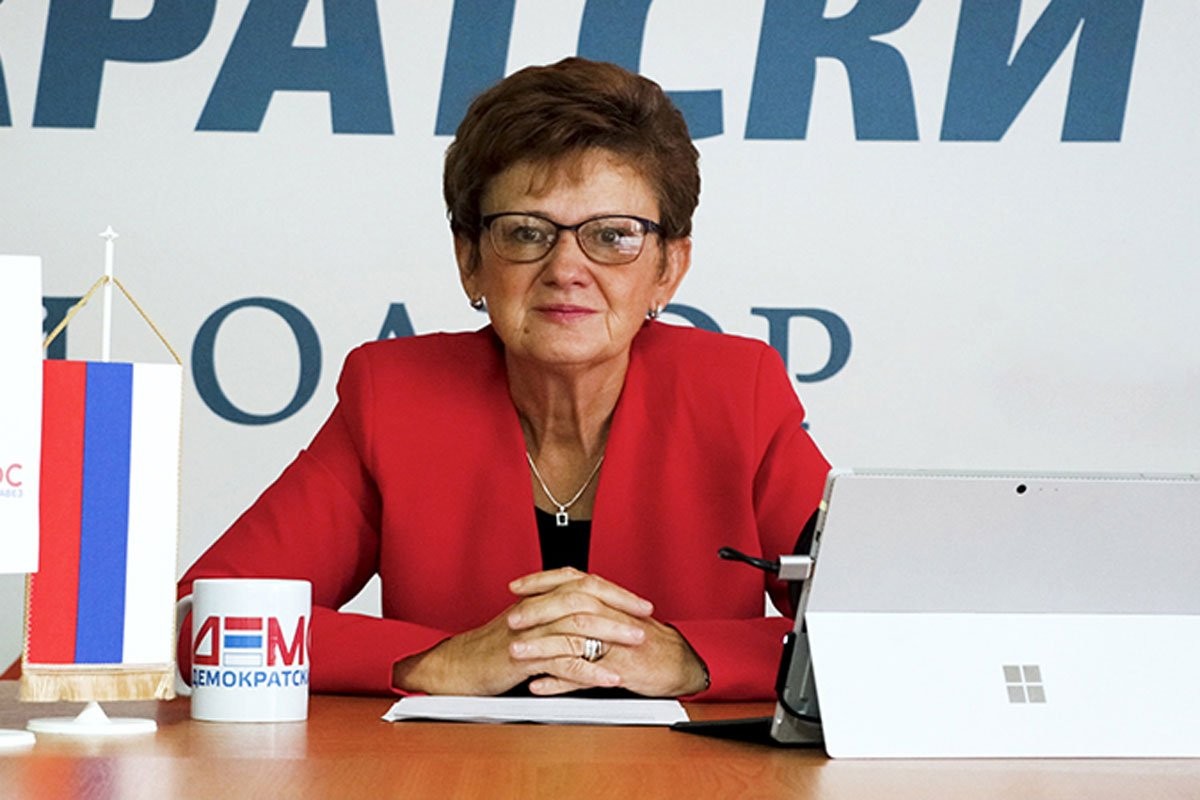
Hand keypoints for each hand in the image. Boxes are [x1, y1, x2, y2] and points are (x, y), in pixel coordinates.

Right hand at [390, 568, 650, 694]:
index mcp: (539, 600)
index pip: (583, 584)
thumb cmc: (492, 651)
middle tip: (646, 617)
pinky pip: (562, 660)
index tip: (641, 602)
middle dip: (620, 606)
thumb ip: (555, 621)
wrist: (456, 669)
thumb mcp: (528, 629)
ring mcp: (528, 632)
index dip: (614, 591)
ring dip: (611, 633)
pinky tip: (610, 677)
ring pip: (576, 624)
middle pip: (584, 597)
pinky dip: (590, 668)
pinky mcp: (522, 658)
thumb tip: (592, 622)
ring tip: (637, 642)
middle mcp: (535, 609)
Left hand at [507, 569, 709, 697]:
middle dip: (537, 611)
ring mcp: (616, 643)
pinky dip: (560, 682)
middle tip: (511, 619)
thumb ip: (590, 606)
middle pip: (570, 605)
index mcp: (608, 600)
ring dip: (542, 647)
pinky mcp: (620, 669)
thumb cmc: (647, 640)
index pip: (571, 579)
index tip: (516, 586)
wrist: (678, 662)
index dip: (541, 581)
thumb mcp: (617, 615)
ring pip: (574, 639)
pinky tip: (539, 685)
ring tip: (517, 653)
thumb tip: (558, 599)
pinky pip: (586, 676)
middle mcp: (611, 616)